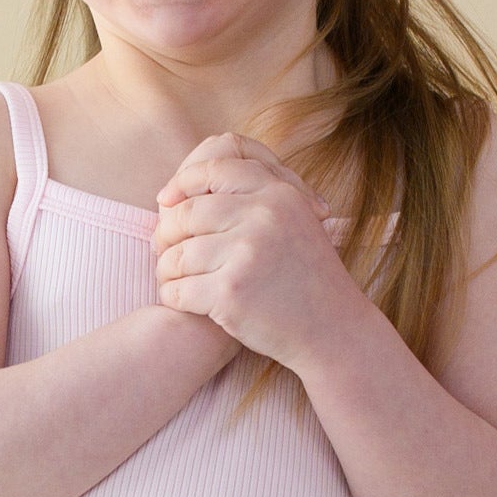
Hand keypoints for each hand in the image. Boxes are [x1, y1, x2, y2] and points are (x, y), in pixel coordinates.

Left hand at [152, 133, 364, 369]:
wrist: (331, 327)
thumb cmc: (303, 274)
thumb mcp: (292, 219)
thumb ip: (251, 195)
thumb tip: (178, 187)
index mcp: (278, 193)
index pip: (214, 169)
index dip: (182, 182)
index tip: (166, 201)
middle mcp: (264, 216)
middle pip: (187, 213)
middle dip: (167, 233)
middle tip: (165, 249)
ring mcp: (247, 254)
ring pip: (176, 254)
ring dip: (167, 270)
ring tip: (174, 278)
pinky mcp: (231, 293)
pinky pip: (178, 290)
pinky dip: (173, 297)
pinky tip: (183, 300)